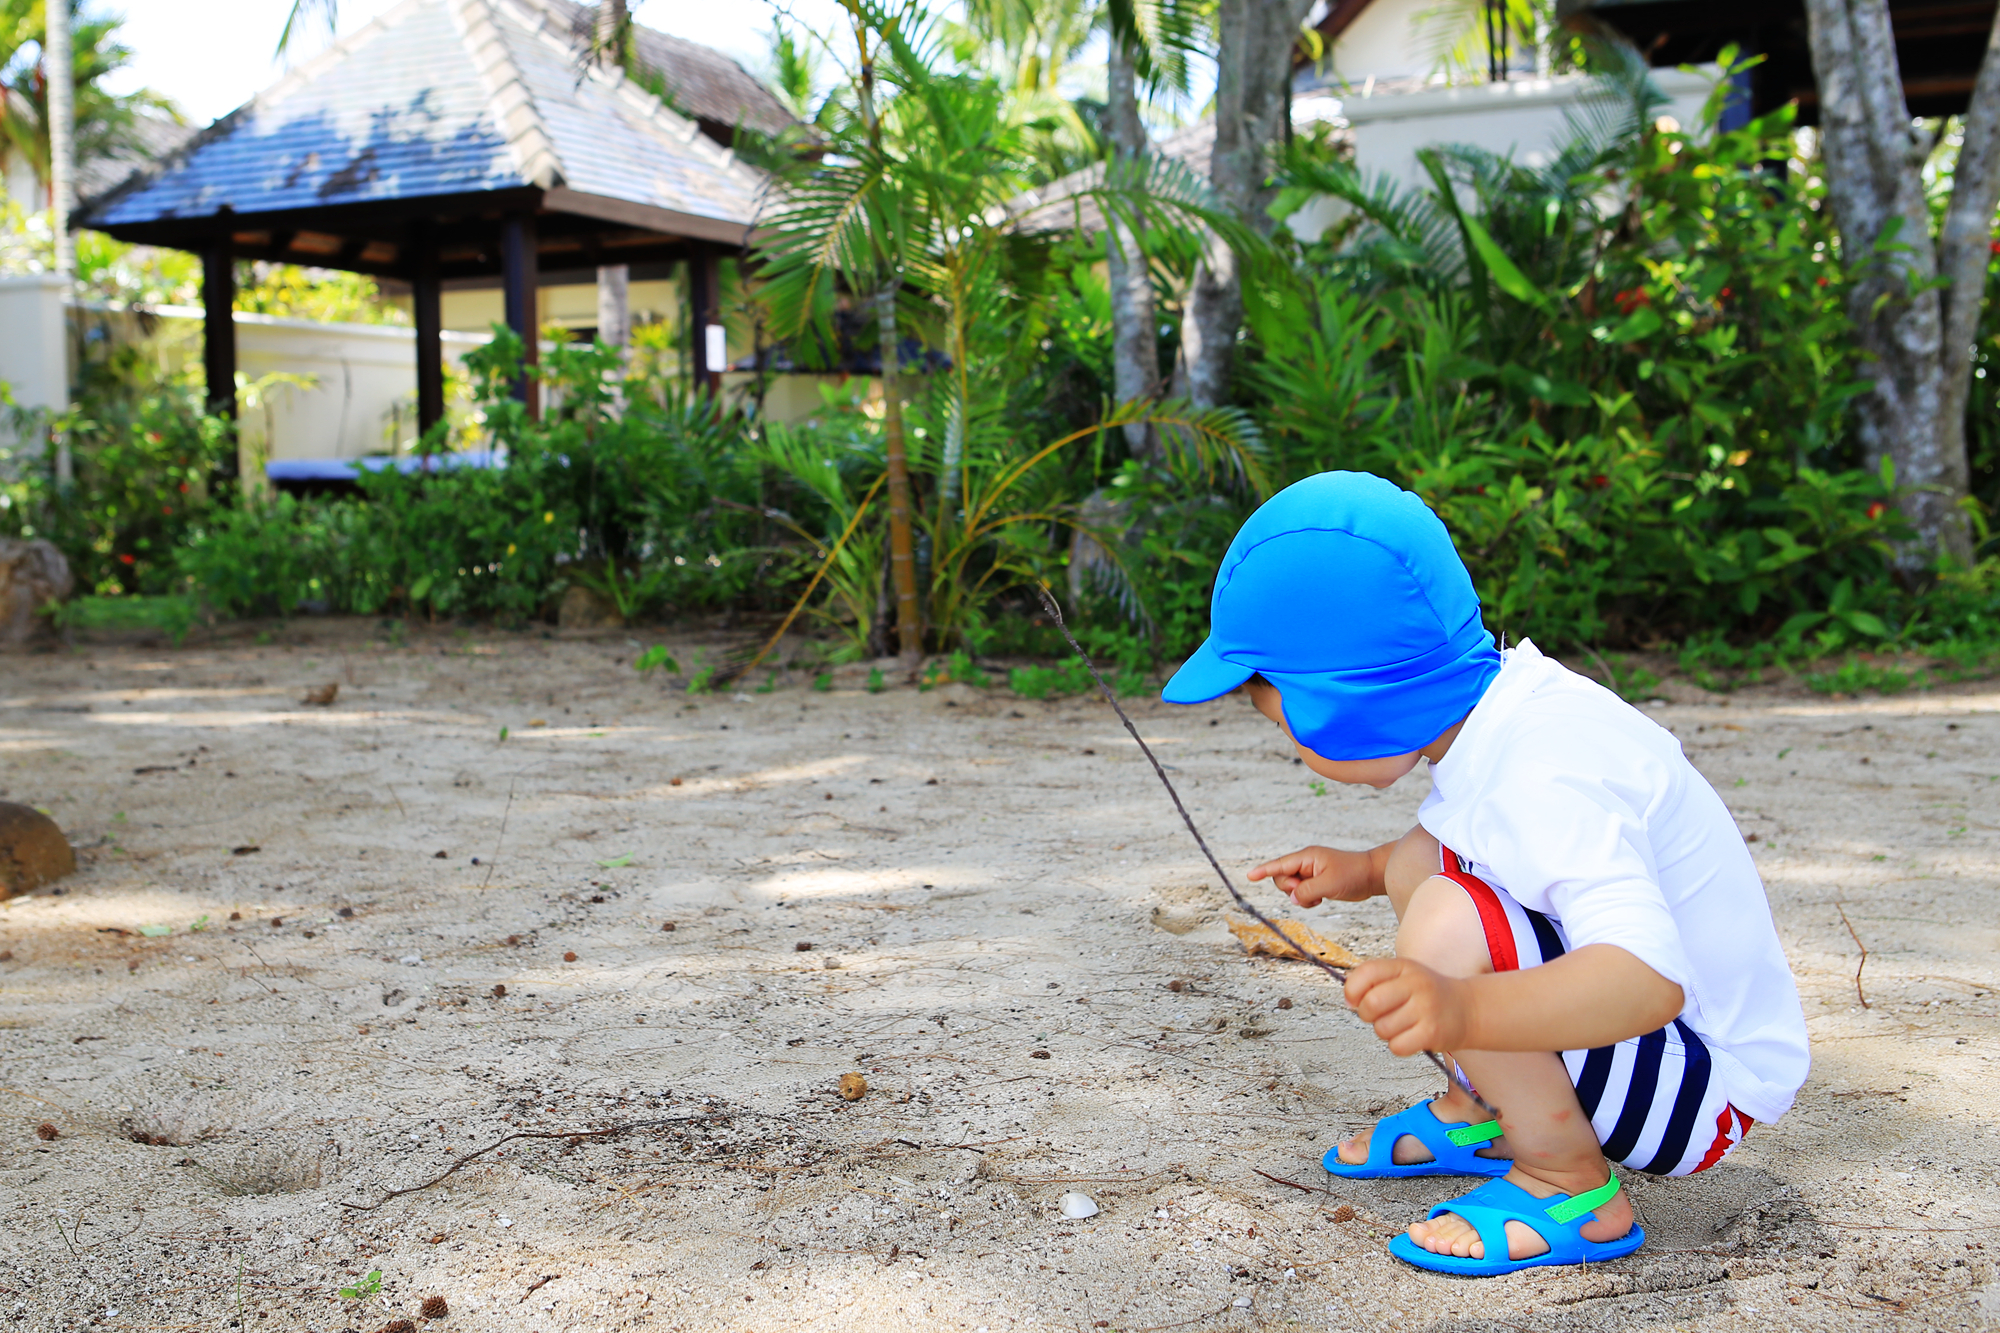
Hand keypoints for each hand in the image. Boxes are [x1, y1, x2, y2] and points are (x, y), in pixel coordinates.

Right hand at [1247, 845, 1379, 906]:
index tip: (1250, 876)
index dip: (1264, 870)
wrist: (1371, 875)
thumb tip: (1293, 898)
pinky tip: (1321, 898)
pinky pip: (1301, 893)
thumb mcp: (1329, 884)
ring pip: (1291, 888)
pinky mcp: (1316, 882)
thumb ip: (1307, 891)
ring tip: (1319, 897)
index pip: (1280, 864)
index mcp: (1307, 857)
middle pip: (1283, 878)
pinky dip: (1307, 899)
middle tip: (1310, 893)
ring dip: (1300, 897)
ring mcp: (1311, 873)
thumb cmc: (1354, 874)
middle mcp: (1306, 863)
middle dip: (1291, 890)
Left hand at [1345, 958, 1471, 1055]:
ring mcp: (1425, 1008)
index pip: (1366, 972)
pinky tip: (1411, 1036)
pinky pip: (1397, 1046)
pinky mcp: (1432, 1032)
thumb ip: (1374, 982)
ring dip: (1386, 1032)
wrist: (1468, 1009)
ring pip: (1382, 1028)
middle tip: (1379, 1015)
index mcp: (1403, 966)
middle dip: (1367, 1014)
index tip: (1354, 1000)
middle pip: (1371, 1003)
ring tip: (1402, 1025)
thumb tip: (1349, 1001)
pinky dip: (1399, 1045)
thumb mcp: (1404, 976)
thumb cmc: (1428, 994)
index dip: (1352, 990)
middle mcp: (1415, 984)